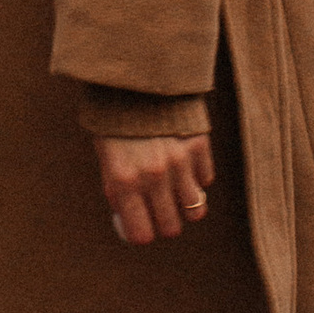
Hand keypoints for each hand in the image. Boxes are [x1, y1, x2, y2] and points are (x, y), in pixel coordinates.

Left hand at [95, 131, 214, 246]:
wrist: (134, 78)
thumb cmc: (115, 121)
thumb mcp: (107, 157)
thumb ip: (120, 191)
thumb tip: (133, 223)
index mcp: (122, 181)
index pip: (141, 235)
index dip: (142, 233)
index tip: (142, 225)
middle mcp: (152, 176)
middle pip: (171, 228)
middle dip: (165, 221)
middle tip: (159, 208)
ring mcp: (179, 162)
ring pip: (195, 209)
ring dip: (185, 204)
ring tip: (175, 189)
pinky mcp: (198, 145)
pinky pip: (206, 180)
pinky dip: (198, 177)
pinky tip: (185, 163)